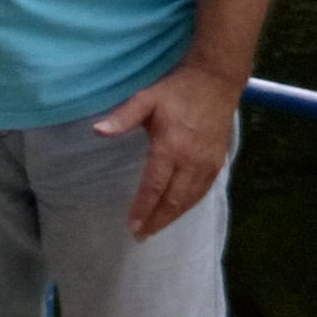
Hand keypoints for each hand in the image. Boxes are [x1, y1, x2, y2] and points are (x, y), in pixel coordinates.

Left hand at [91, 63, 246, 239]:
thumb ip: (123, 117)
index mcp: (170, 147)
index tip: (132, 225)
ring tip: (156, 228)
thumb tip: (98, 131)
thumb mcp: (146, 98)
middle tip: (141, 236)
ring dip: (173, 217)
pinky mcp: (218, 162)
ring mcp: (207, 164)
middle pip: (173, 200)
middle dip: (157, 220)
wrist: (217, 81)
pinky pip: (203, 191)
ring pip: (190, 199)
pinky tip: (178, 210)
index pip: (154, 186)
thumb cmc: (177, 90)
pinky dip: (189, 205)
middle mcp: (191, 161)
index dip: (143, 208)